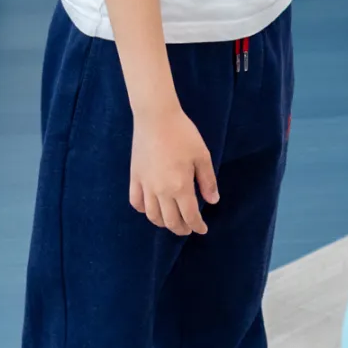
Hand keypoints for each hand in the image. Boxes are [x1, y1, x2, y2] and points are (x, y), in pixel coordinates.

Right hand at [130, 107, 219, 235]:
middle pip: (170, 220)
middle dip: (181, 228)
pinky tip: (151, 209)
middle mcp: (161, 191)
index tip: (203, 229)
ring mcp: (145, 185)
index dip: (197, 226)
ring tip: (172, 222)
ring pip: (152, 215)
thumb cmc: (183, 134)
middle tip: (189, 228)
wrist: (156, 118)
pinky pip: (136, 202)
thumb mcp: (202, 156)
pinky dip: (144, 210)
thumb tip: (213, 201)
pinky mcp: (134, 178)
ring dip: (163, 223)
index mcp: (180, 187)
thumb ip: (208, 181)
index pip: (190, 215)